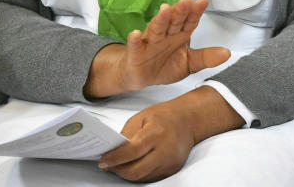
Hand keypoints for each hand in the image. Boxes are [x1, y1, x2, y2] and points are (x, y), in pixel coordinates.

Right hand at [85, 0, 230, 98]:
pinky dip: (134, 41)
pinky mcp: (136, 53)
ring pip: (156, 29)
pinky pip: (135, 46)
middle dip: (180, 10)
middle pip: (174, 21)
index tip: (203, 0)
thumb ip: (206, 57)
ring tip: (165, 9)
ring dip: (160, 19)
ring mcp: (150, 42)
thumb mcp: (190, 63)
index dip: (196, 11)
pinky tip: (135, 34)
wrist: (141, 77)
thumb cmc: (165, 65)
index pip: (190, 20)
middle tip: (186, 0)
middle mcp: (166, 34)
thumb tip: (227, 53)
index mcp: (180, 34)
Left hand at [98, 86, 244, 181]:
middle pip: (136, 171)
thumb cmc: (165, 115)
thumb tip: (112, 151)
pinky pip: (151, 177)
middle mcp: (165, 150)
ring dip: (128, 173)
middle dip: (118, 170)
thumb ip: (127, 134)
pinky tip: (134, 165)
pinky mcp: (173, 169)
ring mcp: (170, 161)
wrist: (189, 119)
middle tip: (109, 165)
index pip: (131, 151)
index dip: (114, 159)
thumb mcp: (142, 117)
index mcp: (156, 133)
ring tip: (120, 165)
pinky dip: (140, 174)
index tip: (103, 161)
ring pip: (142, 177)